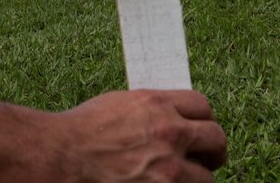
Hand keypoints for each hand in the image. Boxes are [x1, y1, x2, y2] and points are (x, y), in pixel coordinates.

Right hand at [55, 90, 226, 181]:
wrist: (63, 156)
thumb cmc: (84, 129)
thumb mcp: (122, 104)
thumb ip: (153, 109)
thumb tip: (173, 115)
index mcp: (158, 105)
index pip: (203, 105)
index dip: (203, 117)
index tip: (200, 127)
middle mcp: (170, 134)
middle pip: (216, 138)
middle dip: (212, 148)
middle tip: (205, 156)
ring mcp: (168, 168)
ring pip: (207, 176)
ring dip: (198, 177)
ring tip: (185, 177)